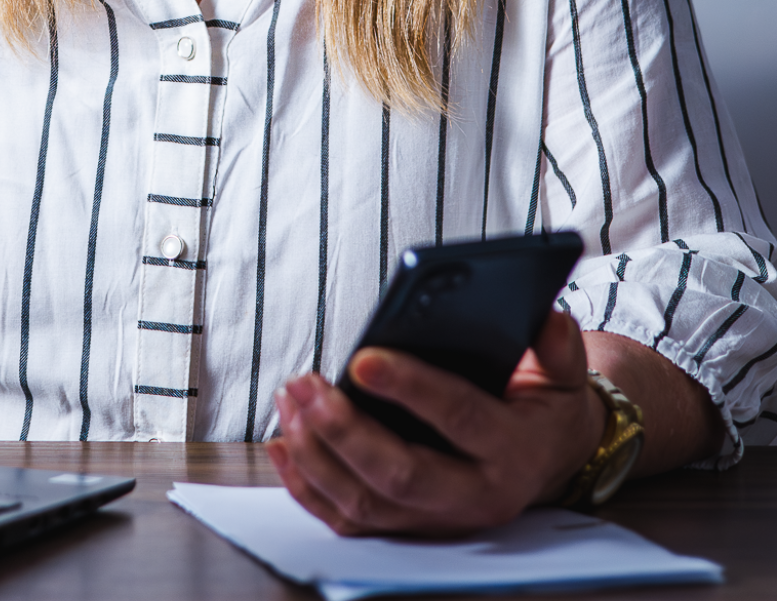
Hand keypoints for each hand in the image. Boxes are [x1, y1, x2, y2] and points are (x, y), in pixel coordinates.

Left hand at [267, 311, 604, 535]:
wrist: (546, 457)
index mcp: (513, 450)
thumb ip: (557, 348)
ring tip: (289, 398)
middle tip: (306, 386)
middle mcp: (474, 496)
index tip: (361, 357)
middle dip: (346, 431)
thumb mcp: (561, 374)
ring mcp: (437, 519)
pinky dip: (307, 487)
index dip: (410, 387)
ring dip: (317, 453)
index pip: (458, 419)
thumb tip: (548, 317)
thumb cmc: (540, 404)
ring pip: (366, 502)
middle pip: (401, 476)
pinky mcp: (406, 526)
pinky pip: (349, 519)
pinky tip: (282, 442)